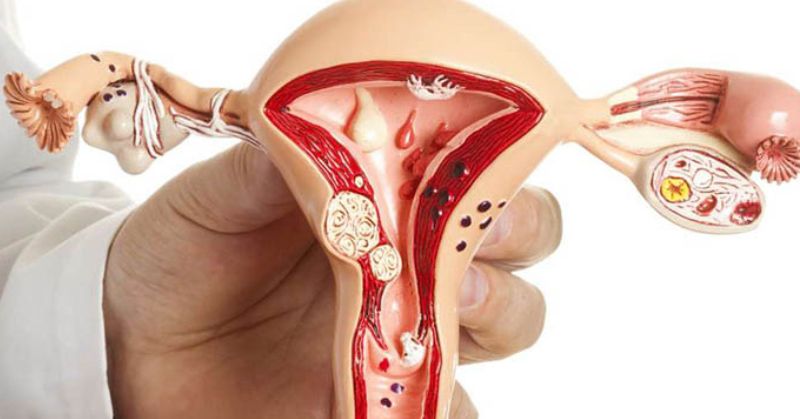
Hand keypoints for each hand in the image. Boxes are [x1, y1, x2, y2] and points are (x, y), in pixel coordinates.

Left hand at [103, 144, 561, 418]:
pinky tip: (416, 388)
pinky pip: (446, 404)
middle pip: (512, 255)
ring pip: (502, 327)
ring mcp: (403, 333)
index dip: (497, 179)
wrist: (140, 342)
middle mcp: (410, 265)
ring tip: (448, 311)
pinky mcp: (383, 396)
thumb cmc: (184, 255)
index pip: (474, 181)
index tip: (478, 178)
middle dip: (514, 245)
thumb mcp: (212, 201)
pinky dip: (448, 401)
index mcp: (385, 202)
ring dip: (499, 317)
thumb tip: (308, 126)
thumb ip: (265, 170)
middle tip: (471, 252)